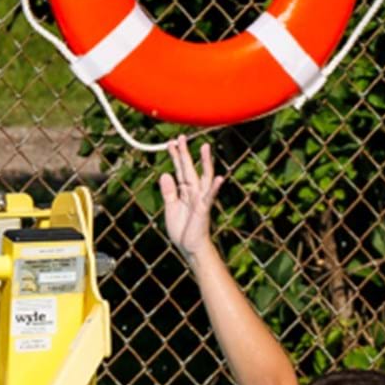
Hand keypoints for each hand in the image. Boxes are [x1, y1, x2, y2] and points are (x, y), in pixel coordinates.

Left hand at [158, 136, 220, 265]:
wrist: (190, 247)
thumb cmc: (182, 229)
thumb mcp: (170, 208)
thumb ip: (168, 192)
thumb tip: (165, 174)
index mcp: (185, 191)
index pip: (179, 170)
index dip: (175, 157)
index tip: (171, 143)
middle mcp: (194, 191)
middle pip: (189, 169)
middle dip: (185, 153)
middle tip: (181, 137)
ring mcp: (201, 199)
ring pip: (204, 177)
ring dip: (205, 162)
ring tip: (205, 147)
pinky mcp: (204, 208)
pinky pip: (210, 196)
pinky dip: (215, 187)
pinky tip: (220, 177)